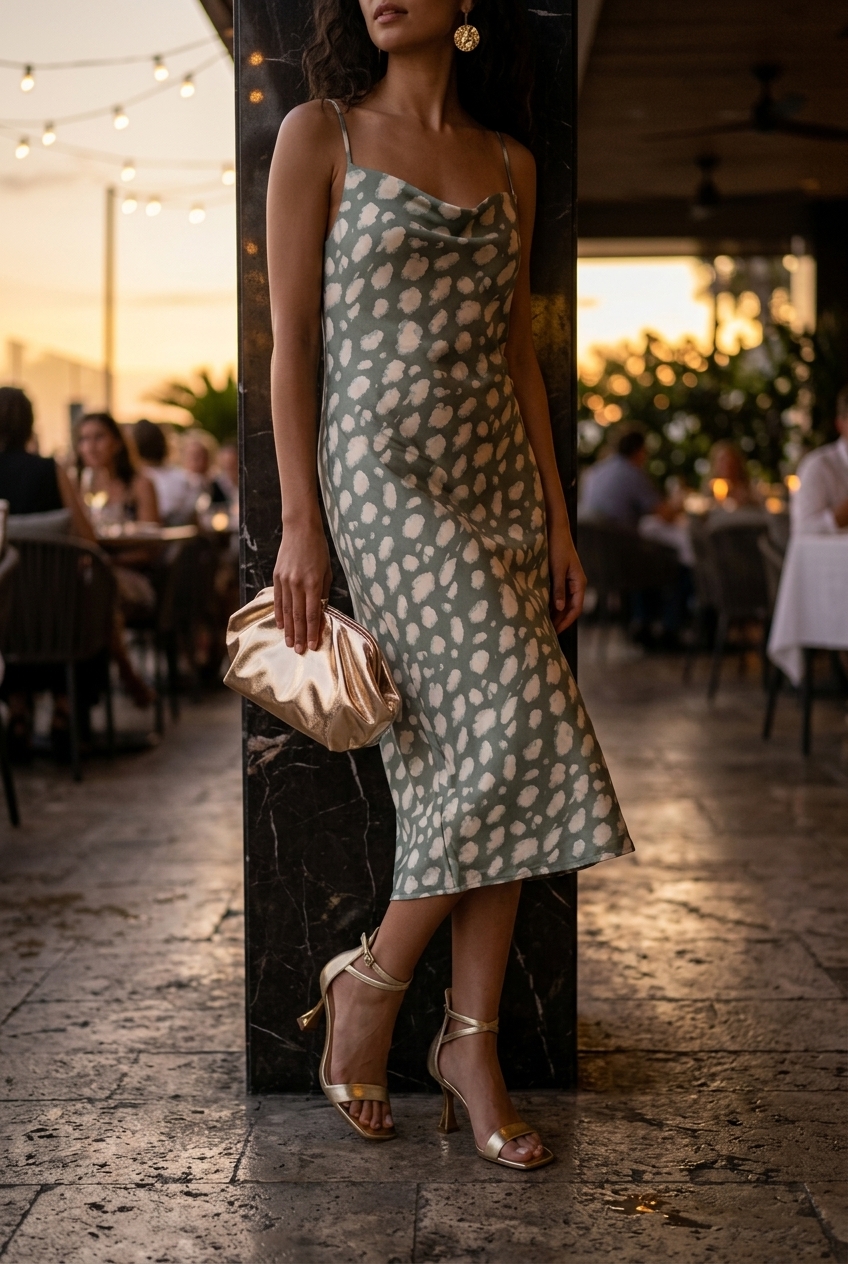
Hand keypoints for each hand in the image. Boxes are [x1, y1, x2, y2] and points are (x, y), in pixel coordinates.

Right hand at [273, 521, 331, 652]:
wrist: (300, 529)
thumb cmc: (319, 549)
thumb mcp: (327, 570)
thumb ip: (324, 592)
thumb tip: (320, 611)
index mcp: (313, 583)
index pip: (312, 613)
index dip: (312, 631)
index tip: (313, 645)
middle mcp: (298, 584)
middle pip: (298, 616)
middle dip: (300, 636)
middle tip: (299, 651)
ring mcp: (285, 580)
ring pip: (286, 611)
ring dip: (289, 629)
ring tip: (289, 644)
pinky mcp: (277, 577)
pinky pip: (277, 600)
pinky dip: (279, 614)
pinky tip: (281, 626)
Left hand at [548, 519, 585, 633]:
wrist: (555, 529)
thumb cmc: (557, 547)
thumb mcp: (557, 569)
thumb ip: (559, 589)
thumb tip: (559, 609)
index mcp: (579, 583)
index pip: (575, 609)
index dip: (566, 622)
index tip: (555, 632)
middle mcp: (576, 584)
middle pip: (570, 608)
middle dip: (560, 620)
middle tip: (546, 632)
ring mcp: (569, 580)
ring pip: (564, 603)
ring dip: (555, 613)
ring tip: (542, 623)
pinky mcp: (561, 576)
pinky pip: (558, 595)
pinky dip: (551, 604)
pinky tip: (541, 609)